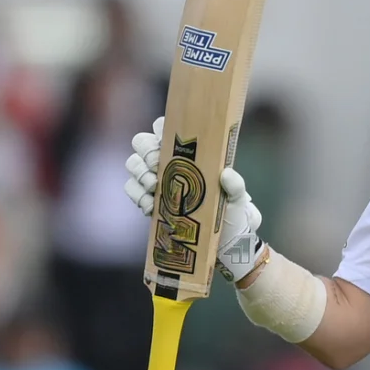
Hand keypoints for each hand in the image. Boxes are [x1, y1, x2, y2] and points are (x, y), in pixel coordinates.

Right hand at [123, 116, 264, 282]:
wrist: (222, 243)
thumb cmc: (232, 215)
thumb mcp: (238, 200)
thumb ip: (236, 187)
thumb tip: (226, 174)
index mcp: (190, 152)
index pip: (167, 126)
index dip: (160, 128)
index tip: (166, 140)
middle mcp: (169, 160)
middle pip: (141, 141)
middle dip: (146, 151)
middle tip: (158, 167)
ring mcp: (155, 179)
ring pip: (133, 163)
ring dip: (139, 173)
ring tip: (154, 187)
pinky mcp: (147, 198)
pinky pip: (131, 188)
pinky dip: (138, 196)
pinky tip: (152, 207)